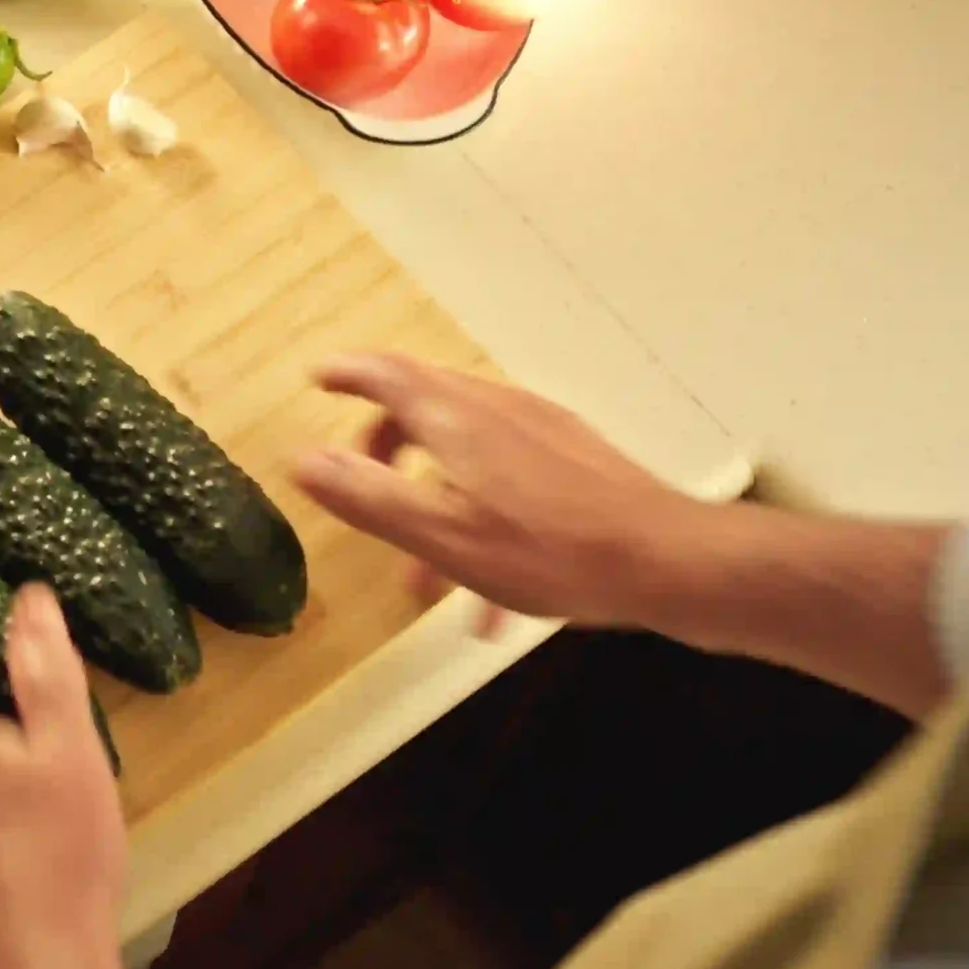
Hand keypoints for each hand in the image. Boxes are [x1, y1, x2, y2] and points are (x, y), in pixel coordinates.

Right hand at [292, 354, 707, 631]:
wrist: (665, 561)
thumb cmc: (549, 552)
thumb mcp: (444, 537)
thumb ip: (370, 497)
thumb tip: (303, 458)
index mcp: (458, 419)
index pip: (387, 374)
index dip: (346, 373)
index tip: (316, 379)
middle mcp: (497, 408)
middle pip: (424, 407)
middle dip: (384, 449)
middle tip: (362, 489)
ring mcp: (541, 430)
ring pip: (465, 451)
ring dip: (433, 501)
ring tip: (425, 584)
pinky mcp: (574, 458)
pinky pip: (505, 474)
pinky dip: (478, 514)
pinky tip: (492, 595)